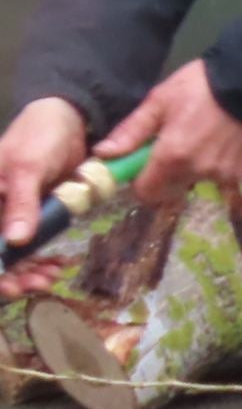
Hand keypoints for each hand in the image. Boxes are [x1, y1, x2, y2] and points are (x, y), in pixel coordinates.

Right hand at [0, 97, 87, 299]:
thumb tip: (14, 240)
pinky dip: (41, 257)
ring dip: (28, 270)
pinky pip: (32, 244)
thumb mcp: (26, 167)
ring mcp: (10, 215)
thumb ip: (21, 202)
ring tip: (49, 277)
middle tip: (37, 284)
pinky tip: (55, 265)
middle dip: (11, 274)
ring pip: (12, 254)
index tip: (8, 286)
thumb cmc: (38, 137)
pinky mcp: (32, 217)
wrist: (68, 122)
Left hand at [95, 60, 241, 211]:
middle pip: (169, 191)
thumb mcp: (160, 100)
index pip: (145, 193)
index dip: (140, 180)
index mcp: (172, 156)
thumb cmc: (202, 85)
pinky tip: (221, 141)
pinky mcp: (241, 171)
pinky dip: (214, 165)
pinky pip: (217, 177)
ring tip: (202, 138)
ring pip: (193, 182)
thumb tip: (102, 154)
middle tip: (173, 146)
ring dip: (191, 168)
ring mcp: (222, 174)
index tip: (144, 163)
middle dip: (165, 175)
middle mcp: (197, 171)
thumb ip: (131, 131)